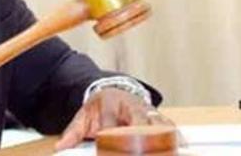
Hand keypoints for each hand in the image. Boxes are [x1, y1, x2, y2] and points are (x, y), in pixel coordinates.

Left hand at [55, 88, 174, 150]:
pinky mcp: (159, 118)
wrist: (115, 91)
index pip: (110, 122)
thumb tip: (61, 147)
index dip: (110, 137)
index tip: (106, 145)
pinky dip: (175, 139)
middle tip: (136, 152)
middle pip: (139, 123)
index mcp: (110, 103)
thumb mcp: (84, 116)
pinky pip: (170, 128)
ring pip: (158, 125)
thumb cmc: (100, 107)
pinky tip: (179, 148)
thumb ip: (73, 133)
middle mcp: (131, 106)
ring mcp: (147, 111)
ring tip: (161, 152)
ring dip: (160, 141)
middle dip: (139, 141)